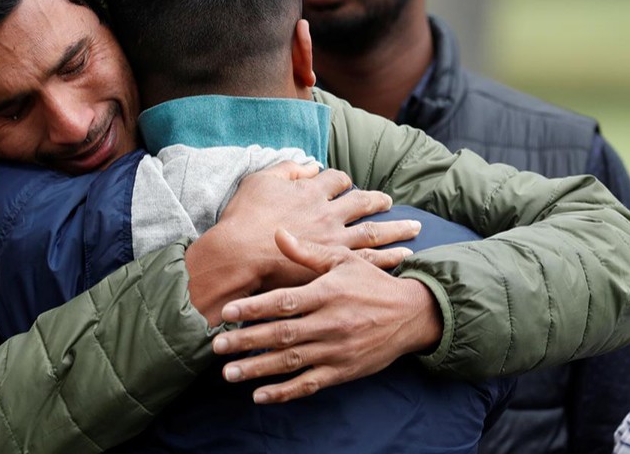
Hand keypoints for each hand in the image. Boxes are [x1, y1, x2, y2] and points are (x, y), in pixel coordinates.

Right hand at [185, 162, 419, 324]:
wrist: (239, 256)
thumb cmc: (244, 219)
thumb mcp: (258, 180)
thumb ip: (286, 169)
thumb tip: (307, 164)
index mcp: (312, 191)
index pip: (336, 179)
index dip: (342, 180)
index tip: (345, 183)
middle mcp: (329, 213)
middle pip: (363, 203)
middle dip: (377, 200)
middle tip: (389, 201)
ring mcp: (335, 240)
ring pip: (374, 232)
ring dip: (396, 228)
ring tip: (412, 227)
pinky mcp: (335, 265)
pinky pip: (371, 260)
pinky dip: (390, 257)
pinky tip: (404, 256)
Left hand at [211, 229, 441, 402]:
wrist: (412, 315)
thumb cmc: (372, 283)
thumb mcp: (343, 260)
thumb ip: (307, 252)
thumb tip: (278, 233)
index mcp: (326, 294)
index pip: (284, 301)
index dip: (254, 307)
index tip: (228, 311)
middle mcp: (329, 323)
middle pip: (281, 334)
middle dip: (247, 341)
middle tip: (217, 346)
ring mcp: (336, 350)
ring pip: (291, 362)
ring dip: (258, 369)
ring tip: (229, 373)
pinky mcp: (342, 371)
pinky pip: (309, 384)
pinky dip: (284, 392)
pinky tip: (259, 395)